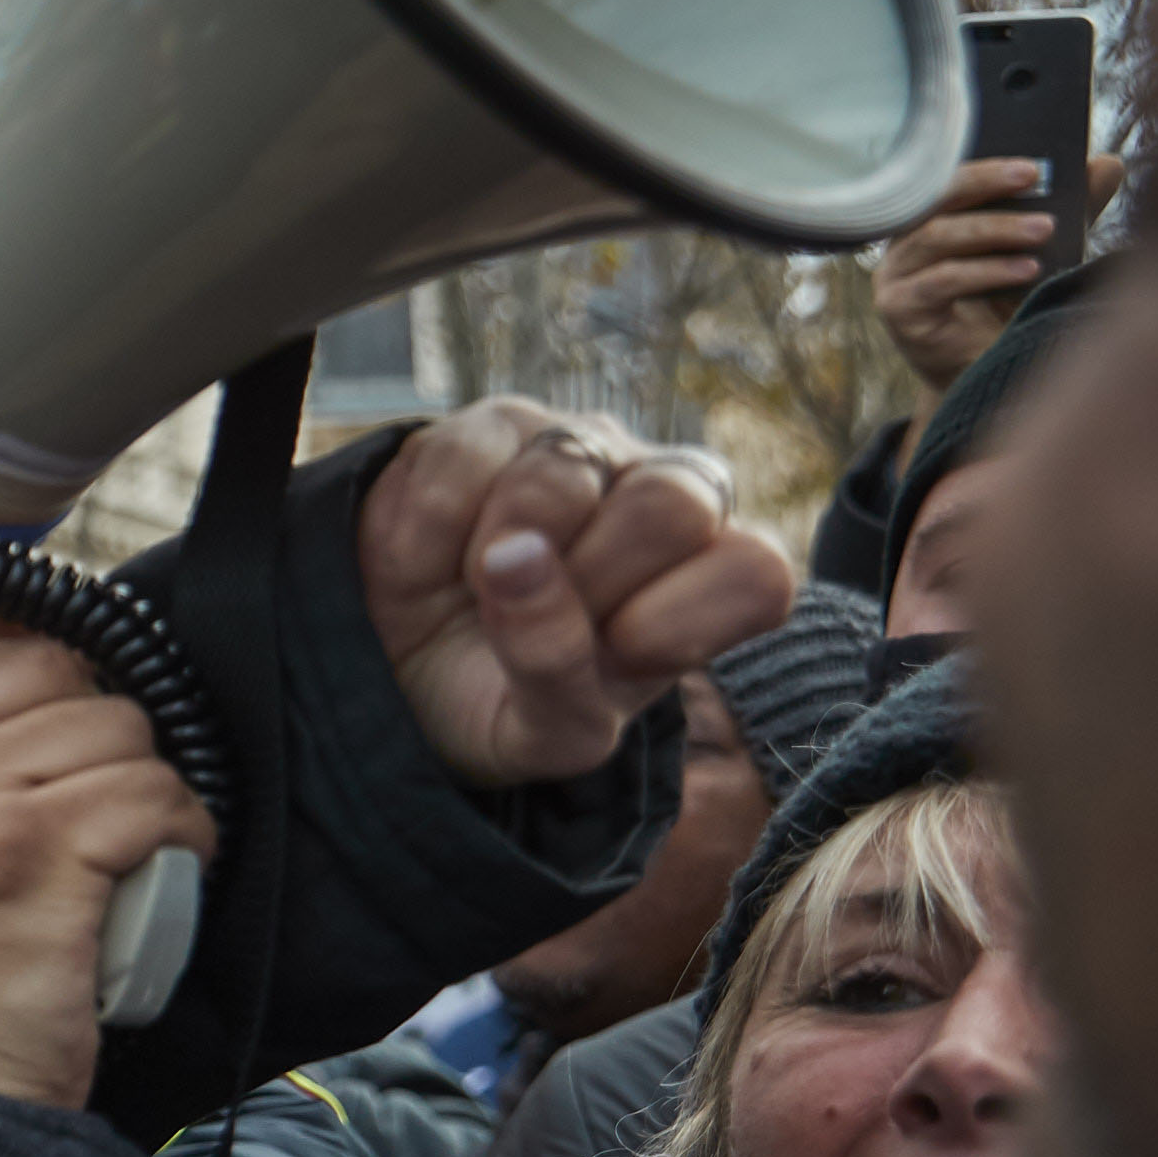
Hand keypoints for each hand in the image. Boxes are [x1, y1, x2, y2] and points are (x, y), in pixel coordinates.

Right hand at [0, 593, 216, 1110]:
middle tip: (74, 799)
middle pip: (39, 656)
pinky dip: (179, 833)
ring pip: (110, 720)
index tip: (31, 690)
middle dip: (80, 724)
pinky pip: (153, 789)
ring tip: (106, 847)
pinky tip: (148, 870)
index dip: (1, 634)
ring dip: (133, 783)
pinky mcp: (35, 849)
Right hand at [357, 399, 797, 789]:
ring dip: (493, 562)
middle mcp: (666, 492)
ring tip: (476, 589)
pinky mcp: (492, 423)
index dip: (675, 626)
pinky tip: (428, 563)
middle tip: (536, 621)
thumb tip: (513, 555)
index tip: (613, 658)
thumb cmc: (501, 699)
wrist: (400, 672)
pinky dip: (425, 538)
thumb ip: (555, 673)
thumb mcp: (543, 733)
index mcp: (711, 575)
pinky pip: (464, 463)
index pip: (756, 576)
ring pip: (562, 476)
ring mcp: (582, 445)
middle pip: (675, 505)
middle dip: (587, 582)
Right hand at [872, 150, 1127, 386]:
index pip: (950, 180)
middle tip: (1034, 177)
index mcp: (932, 220)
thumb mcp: (1043, 250)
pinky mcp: (898, 310)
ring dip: (995, 229)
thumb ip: (1069, 209)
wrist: (986, 373)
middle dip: (986, 183)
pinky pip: (941, 281)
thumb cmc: (1008, 309)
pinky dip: (986, 272)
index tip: (1035, 166)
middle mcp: (904, 243)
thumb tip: (1107, 165)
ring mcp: (894, 276)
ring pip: (939, 236)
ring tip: (1045, 230)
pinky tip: (1026, 271)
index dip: (987, 168)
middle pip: (936, 199)